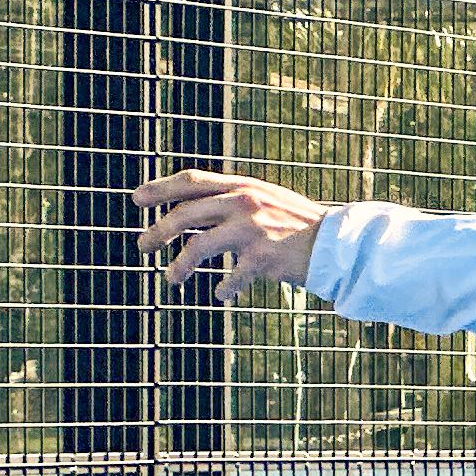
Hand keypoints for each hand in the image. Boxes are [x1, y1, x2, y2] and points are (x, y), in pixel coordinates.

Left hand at [133, 169, 329, 301]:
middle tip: (142, 245)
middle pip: (185, 214)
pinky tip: (221, 295)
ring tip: (171, 279)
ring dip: (180, 266)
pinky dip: (223, 288)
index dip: (160, 188)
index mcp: (244, 185)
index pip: (192, 180)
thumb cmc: (299, 226)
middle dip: (158, 231)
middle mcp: (245, 202)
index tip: (136, 200)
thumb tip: (190, 213)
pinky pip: (231, 277)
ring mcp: (253, 229)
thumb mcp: (266, 201)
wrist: (339, 244)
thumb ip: (233, 201)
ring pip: (198, 247)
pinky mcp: (263, 257)